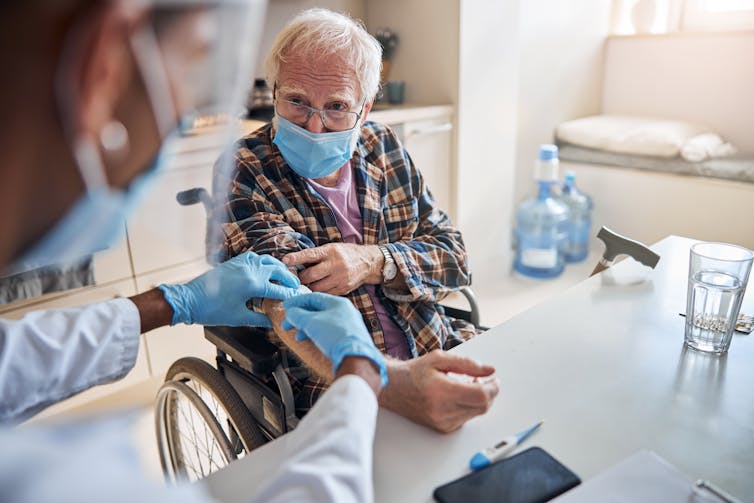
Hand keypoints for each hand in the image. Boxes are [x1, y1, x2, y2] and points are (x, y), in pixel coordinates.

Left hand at [158, 252, 299, 326]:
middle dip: (289, 279)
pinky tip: (265, 269)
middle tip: (295, 288)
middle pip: (278, 271)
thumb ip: (259, 318)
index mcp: (252, 284)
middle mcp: (249, 270)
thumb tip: (273, 321)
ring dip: (279, 268)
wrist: (189, 300)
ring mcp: (241, 263)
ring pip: (268, 260)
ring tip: (284, 277)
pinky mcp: (234, 262)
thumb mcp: (239, 318)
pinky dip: (264, 262)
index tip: (298, 298)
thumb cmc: (211, 310)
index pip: (279, 289)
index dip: (290, 295)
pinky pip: (255, 257)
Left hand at [282, 243, 382, 294]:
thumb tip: (294, 263)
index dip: (296, 258)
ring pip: (316, 288)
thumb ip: (315, 256)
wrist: (368, 263)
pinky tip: (317, 289)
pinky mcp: (343, 290)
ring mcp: (340, 279)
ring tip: (307, 284)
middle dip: (301, 278)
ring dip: (308, 287)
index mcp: (331, 252)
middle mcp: (336, 265)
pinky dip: (318, 292)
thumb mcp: (331, 248)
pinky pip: (325, 294)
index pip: (310, 255)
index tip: (285, 261)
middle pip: (310, 275)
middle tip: (297, 278)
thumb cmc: (345, 254)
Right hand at [282, 293, 387, 387]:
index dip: (297, 302)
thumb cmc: (335, 336)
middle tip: (287, 324)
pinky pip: (329, 331)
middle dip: (300, 317)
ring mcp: (348, 324)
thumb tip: (291, 313)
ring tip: (297, 336)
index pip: (313, 297)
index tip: (286, 307)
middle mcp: (345, 311)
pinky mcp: (348, 337)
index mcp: (338, 303)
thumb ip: (298, 315)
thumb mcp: (311, 322)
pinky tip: (310, 340)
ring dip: (307, 327)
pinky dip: (317, 334)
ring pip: (323, 322)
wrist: (354, 356)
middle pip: (317, 310)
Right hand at [381, 350, 498, 432]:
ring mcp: (442, 422)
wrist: (393, 388)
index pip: (481, 395)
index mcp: (442, 391)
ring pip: (476, 413)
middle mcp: (442, 410)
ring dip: (479, 400)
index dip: (493, 387)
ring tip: (467, 385)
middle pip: (482, 407)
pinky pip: (466, 419)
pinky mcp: (442, 428)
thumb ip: (467, 364)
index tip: (494, 380)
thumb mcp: (440, 359)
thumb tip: (489, 370)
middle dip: (489, 393)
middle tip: (483, 380)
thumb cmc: (413, 372)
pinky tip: (459, 396)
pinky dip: (468, 407)